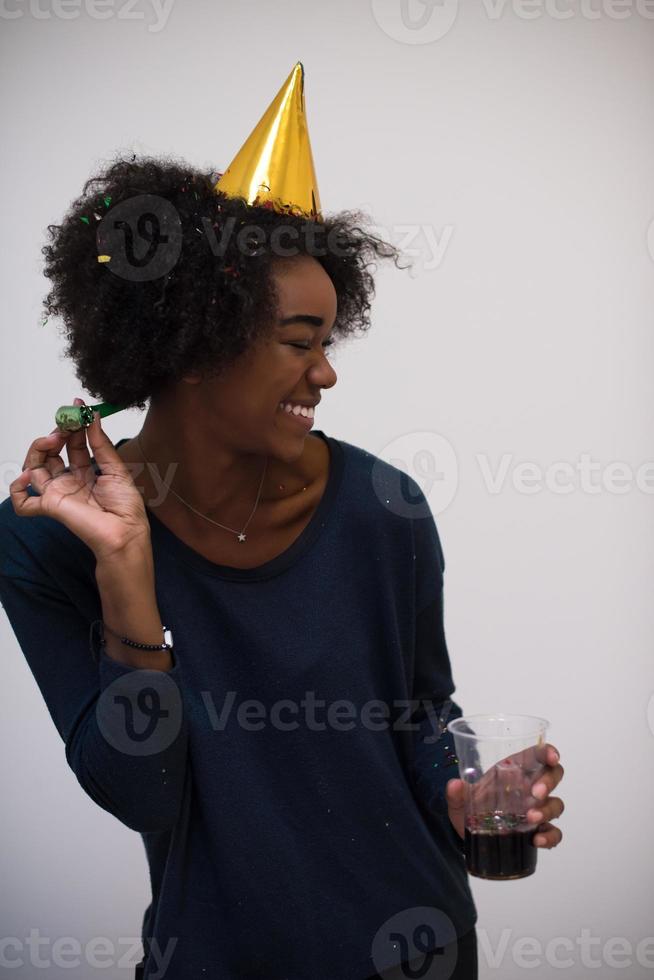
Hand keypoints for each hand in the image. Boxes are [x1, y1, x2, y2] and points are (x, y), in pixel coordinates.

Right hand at [10, 398, 149, 562]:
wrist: (126, 532)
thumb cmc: (126, 507)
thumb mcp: (117, 468)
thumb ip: (102, 444)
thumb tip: (94, 417)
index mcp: (86, 472)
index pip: (73, 444)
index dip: (74, 425)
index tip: (77, 407)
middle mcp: (69, 481)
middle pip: (51, 452)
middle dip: (55, 433)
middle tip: (66, 424)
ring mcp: (58, 493)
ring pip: (34, 468)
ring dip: (38, 449)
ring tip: (53, 439)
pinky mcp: (51, 506)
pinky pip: (24, 502)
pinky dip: (18, 489)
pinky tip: (28, 476)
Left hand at [445, 743, 564, 849]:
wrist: (468, 836)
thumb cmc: (469, 808)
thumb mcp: (459, 801)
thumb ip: (456, 793)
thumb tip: (454, 785)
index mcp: (513, 770)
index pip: (536, 755)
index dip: (547, 752)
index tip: (552, 757)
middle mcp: (528, 787)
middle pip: (553, 775)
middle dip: (549, 781)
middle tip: (536, 793)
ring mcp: (536, 809)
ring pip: (556, 804)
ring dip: (547, 810)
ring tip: (530, 818)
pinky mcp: (537, 831)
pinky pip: (553, 832)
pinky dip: (550, 836)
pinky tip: (537, 840)